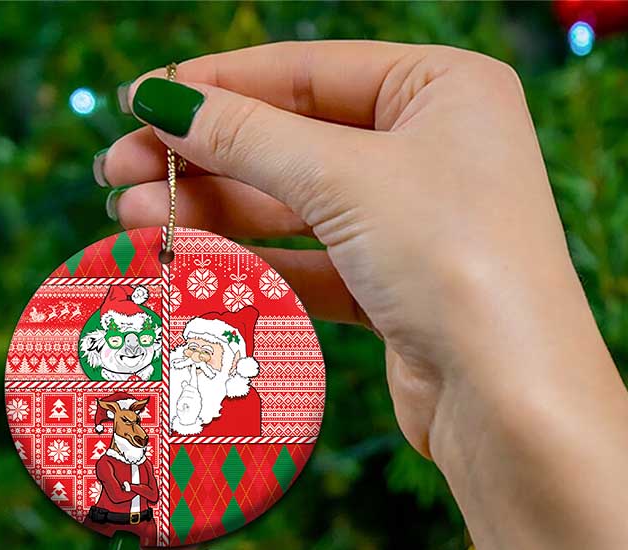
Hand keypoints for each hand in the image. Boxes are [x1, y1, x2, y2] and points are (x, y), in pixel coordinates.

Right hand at [102, 41, 627, 549]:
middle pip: (295, 141)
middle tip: (117, 174)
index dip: (217, 87)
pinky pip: (312, 262)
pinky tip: (190, 260)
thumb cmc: (453, 261)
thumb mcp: (344, 179)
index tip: (137, 104)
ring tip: (134, 217)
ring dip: (216, 211)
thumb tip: (159, 101)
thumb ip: (247, 137)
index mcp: (444, 89)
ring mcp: (417, 224)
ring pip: (297, 207)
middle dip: (205, 158)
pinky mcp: (397, 290)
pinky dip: (254, 262)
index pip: (308, 71)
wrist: (510, 400)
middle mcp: (435, 150)